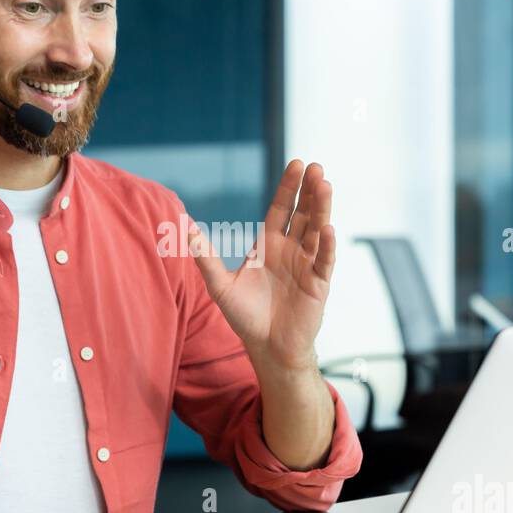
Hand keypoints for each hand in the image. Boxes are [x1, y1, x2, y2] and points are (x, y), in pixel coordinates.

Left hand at [189, 160, 335, 372]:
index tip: (297, 164)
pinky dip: (326, 245)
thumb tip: (185, 230)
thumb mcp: (220, 286)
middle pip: (302, 214)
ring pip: (316, 230)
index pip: (281, 209)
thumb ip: (205, 258)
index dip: (289, 188)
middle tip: (315, 167)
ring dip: (321, 208)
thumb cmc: (246, 316)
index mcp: (270, 245)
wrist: (267, 347)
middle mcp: (291, 250)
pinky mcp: (318, 284)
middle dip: (309, 191)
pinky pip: (324, 260)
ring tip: (325, 184)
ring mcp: (307, 265)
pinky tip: (327, 228)